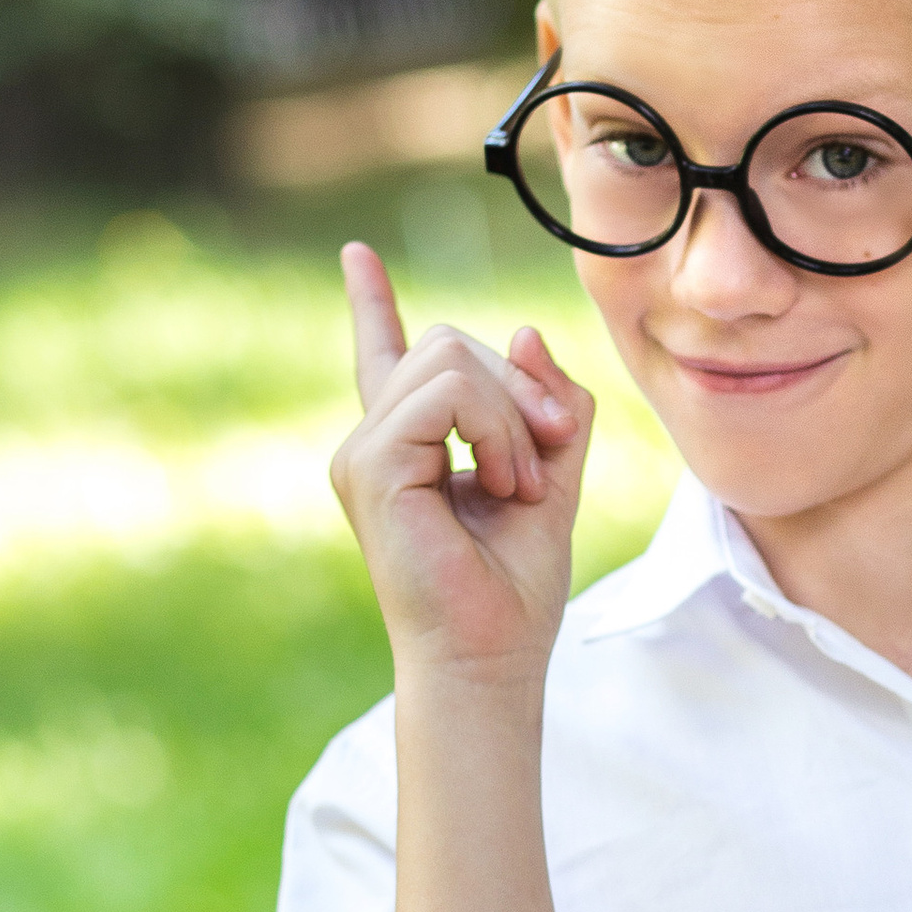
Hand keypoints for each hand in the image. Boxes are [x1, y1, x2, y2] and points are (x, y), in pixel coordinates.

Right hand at [329, 245, 590, 680]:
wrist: (491, 658)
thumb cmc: (515, 587)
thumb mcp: (556, 475)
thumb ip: (552, 404)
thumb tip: (527, 331)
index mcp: (410, 446)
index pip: (386, 356)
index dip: (371, 303)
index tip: (356, 254)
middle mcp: (375, 442)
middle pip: (449, 344)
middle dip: (519, 386)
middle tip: (552, 453)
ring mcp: (363, 452)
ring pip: (450, 359)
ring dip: (513, 415)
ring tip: (522, 484)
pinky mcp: (370, 465)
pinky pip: (446, 394)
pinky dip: (496, 430)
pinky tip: (505, 484)